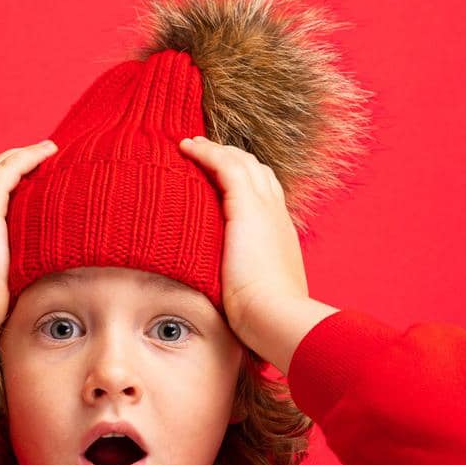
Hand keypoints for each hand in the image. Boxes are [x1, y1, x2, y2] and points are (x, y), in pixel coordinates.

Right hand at [0, 140, 58, 352]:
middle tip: (39, 160)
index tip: (29, 187)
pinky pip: (11, 168)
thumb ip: (1, 284)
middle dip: (13, 166)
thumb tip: (20, 296)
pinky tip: (49, 151)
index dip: (6, 190)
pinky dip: (30, 156)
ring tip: (47, 151)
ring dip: (23, 156)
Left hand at [176, 135, 310, 343]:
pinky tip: (186, 147)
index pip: (264, 195)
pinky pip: (225, 166)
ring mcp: (264, 209)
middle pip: (256, 171)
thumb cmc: (264, 320)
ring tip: (190, 145)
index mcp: (279, 235)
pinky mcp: (247, 208)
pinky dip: (207, 152)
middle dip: (230, 158)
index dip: (244, 180)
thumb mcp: (255, 297)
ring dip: (215, 150)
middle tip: (203, 152)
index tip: (219, 177)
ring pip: (241, 163)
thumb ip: (242, 290)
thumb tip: (227, 304)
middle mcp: (275, 215)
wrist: (277, 317)